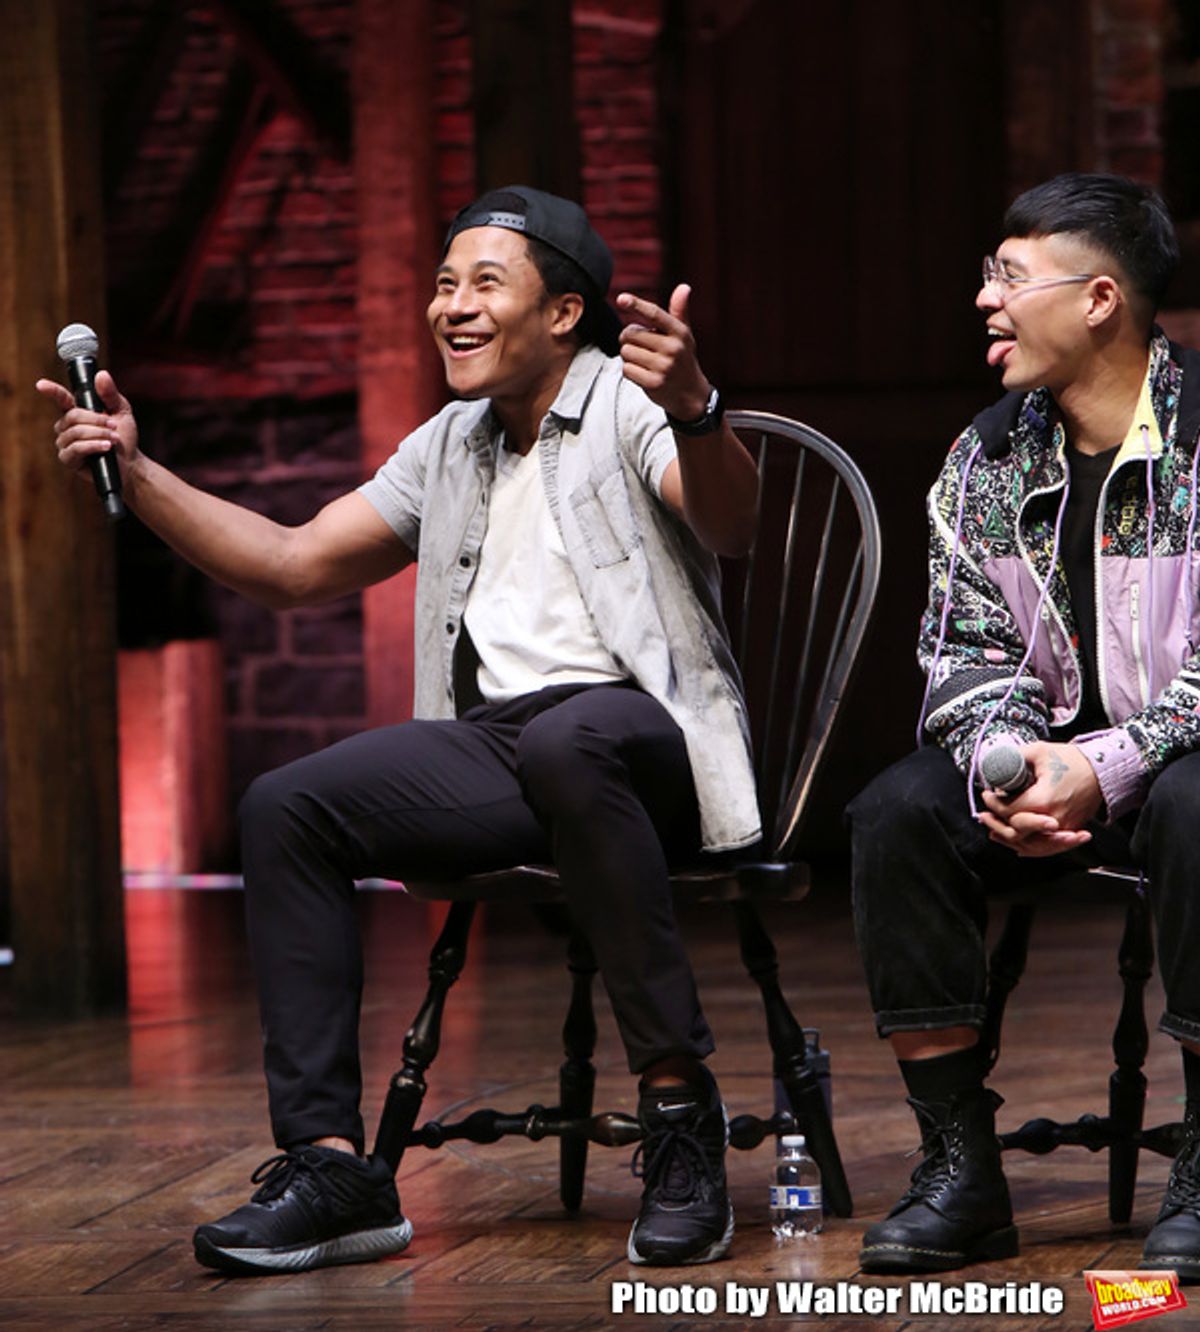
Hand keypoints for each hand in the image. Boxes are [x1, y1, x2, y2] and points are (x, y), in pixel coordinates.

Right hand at [35, 369, 139, 478]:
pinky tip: (106, 447)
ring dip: (98, 434)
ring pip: (75, 432)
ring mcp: (66, 443)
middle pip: (73, 416)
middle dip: (96, 420)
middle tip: (114, 427)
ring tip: (114, 440)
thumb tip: (101, 374)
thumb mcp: (122, 412)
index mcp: (77, 413)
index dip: (52, 391)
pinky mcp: (69, 459)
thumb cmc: (124, 437)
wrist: (130, 464)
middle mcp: (66, 427)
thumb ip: (111, 394)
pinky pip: (76, 448)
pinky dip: (93, 446)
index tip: (41, 384)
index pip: (62, 399)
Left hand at [616, 283, 710, 421]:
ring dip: (629, 356)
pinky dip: (630, 371)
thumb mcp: (684, 335)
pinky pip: (627, 369)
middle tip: (641, 346)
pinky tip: (643, 373)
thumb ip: (679, 311)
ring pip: (626, 352)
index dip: (637, 304)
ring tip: (644, 361)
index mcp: (679, 332)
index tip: (621, 298)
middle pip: (631, 333)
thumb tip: (684, 287)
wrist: (690, 394)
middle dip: (629, 338)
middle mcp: (673, 348)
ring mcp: (664, 367)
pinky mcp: (654, 384)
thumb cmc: (682, 359)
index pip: (655, 314)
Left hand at [978, 741, 1102, 856]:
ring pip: (1030, 846)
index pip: (1009, 811)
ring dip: (1009, 840)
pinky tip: (1016, 845)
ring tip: (994, 832)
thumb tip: (996, 766)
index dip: (993, 804)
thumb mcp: (1039, 751)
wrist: (1103, 769)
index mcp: (1043, 800)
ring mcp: (1063, 828)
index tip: (987, 795)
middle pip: (1016, 833)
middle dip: (995, 824)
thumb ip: (1013, 758)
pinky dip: (1029, 848)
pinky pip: (1046, 847)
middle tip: (984, 815)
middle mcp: (1054, 819)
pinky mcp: (1069, 830)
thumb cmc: (1074, 760)